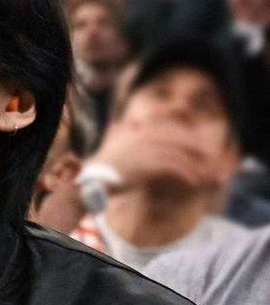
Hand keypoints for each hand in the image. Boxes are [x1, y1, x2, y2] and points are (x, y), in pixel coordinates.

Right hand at [90, 120, 214, 195]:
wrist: (94, 180)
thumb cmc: (104, 164)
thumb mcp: (116, 141)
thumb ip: (127, 130)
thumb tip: (133, 123)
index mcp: (141, 130)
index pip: (171, 129)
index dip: (186, 138)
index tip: (198, 146)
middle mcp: (146, 137)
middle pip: (179, 141)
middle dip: (196, 151)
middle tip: (208, 161)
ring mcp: (148, 150)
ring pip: (179, 155)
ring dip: (194, 166)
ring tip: (204, 175)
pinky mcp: (149, 165)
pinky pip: (174, 168)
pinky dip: (186, 174)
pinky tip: (194, 181)